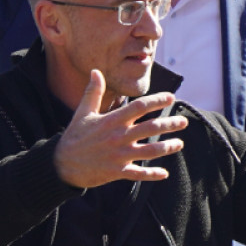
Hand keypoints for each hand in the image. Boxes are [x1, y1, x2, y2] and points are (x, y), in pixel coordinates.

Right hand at [51, 71, 186, 188]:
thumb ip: (92, 92)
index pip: (139, 107)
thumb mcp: (82, 113)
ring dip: (167, 147)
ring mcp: (119, 156)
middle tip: (183, 122)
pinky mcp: (117, 171)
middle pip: (151, 128)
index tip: (170, 97)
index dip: (157, 101)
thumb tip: (96, 71)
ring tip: (179, 143)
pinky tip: (164, 173)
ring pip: (150, 152)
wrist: (62, 164)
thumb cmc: (74, 137)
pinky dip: (152, 174)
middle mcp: (119, 137)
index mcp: (112, 121)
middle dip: (170, 124)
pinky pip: (138, 174)